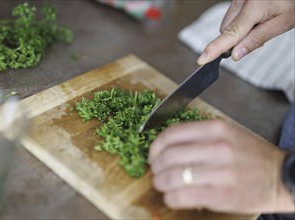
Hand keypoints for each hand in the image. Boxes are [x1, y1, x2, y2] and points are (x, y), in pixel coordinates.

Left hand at [149, 120, 293, 212]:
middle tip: (155, 171)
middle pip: (169, 156)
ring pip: (172, 177)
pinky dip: (170, 198)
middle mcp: (218, 148)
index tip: (153, 155)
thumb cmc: (249, 154)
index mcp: (216, 129)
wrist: (279, 176)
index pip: (172, 134)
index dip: (155, 146)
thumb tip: (165, 146)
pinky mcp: (222, 196)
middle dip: (155, 166)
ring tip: (161, 184)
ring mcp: (220, 173)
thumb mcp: (227, 134)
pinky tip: (171, 196)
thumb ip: (198, 136)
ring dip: (160, 183)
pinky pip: (183, 197)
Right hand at [197, 0, 294, 64]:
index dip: (216, 48)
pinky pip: (230, 16)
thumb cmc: (291, 2)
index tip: (203, 59)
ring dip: (238, 31)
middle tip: (258, 35)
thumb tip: (235, 55)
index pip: (230, 33)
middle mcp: (241, 0)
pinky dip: (239, 22)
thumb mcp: (281, 23)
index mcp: (254, 7)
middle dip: (236, 39)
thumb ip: (256, 40)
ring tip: (259, 24)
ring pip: (227, 25)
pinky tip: (254, 18)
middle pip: (226, 31)